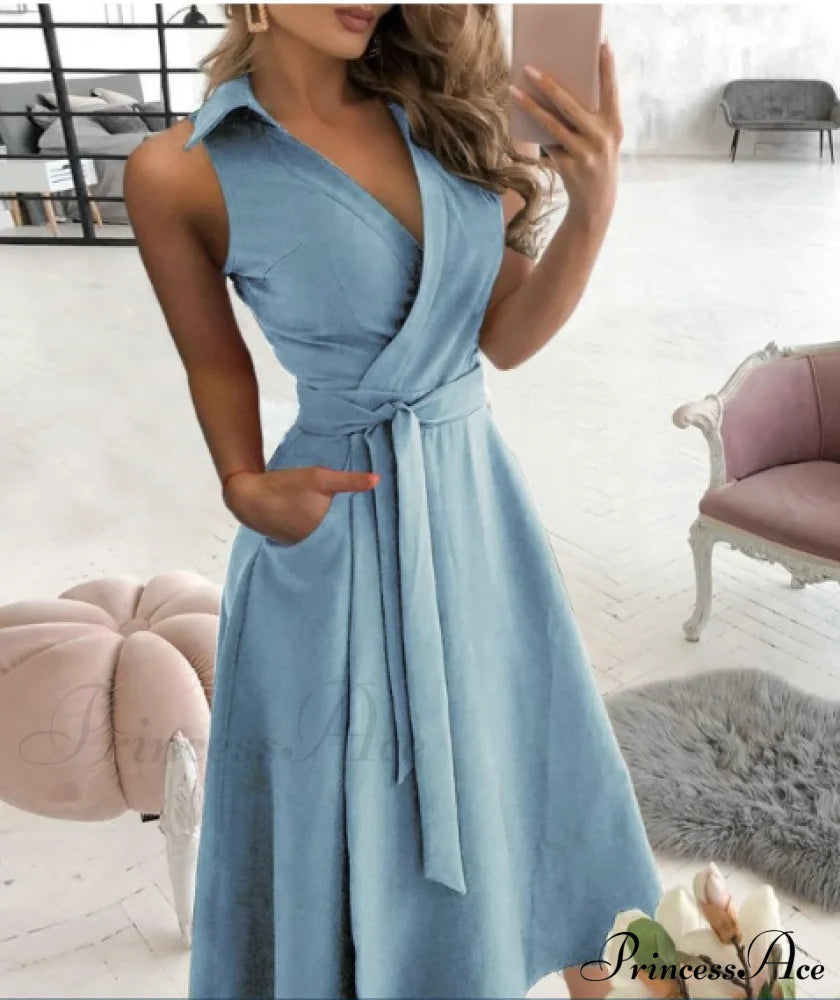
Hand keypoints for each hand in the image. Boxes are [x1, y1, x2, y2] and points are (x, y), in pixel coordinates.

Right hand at [223, 466, 378, 543]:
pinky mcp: (293, 543)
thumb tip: (378, 480)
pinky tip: (323, 522)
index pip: (355, 534)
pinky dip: (319, 532)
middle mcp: (316, 545)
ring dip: (335, 531)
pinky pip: (313, 539)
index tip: (380, 524)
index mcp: (326, 533)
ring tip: (349, 520)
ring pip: (327, 538)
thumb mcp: (320, 477)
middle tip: (369, 521)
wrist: (248, 496)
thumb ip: (350, 481)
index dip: (367, 528)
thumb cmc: (286, 485)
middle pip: (341, 537)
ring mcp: (303, 546)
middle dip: (352, 530)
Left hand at [510, 40, 622, 226]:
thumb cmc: (597, 160)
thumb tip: (558, 91)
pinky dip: (534, 133)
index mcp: (614, 125)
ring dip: (531, 107)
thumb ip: (593, 116)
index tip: (602, 44)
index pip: (611, 90)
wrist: (596, 202)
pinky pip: (546, 145)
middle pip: (570, 105)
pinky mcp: (568, 167)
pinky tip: (520, 121)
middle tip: (530, 69)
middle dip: (548, 85)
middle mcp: (601, 137)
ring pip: (552, 124)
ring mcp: (584, 153)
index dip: (607, 67)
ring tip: (514, 91)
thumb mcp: (604, 138)